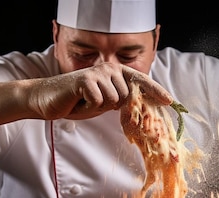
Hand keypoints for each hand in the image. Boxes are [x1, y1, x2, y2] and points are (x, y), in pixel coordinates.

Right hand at [28, 63, 172, 119]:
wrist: (48, 100)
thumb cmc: (77, 102)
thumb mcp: (104, 103)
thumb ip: (121, 102)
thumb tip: (143, 109)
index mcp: (116, 73)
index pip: (141, 81)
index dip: (156, 91)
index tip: (170, 101)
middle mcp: (109, 68)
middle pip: (128, 98)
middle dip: (112, 107)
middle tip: (93, 103)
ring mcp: (98, 72)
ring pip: (114, 101)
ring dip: (98, 107)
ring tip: (85, 102)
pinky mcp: (86, 80)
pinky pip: (99, 102)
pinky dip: (88, 107)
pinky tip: (78, 101)